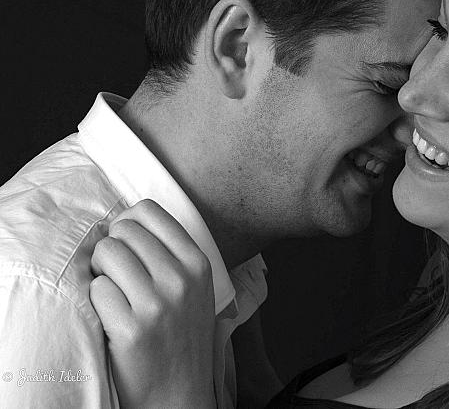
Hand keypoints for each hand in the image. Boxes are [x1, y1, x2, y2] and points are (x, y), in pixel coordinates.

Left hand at [89, 199, 215, 408]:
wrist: (178, 392)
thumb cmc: (180, 335)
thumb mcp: (195, 288)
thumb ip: (171, 252)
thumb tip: (124, 220)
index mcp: (197, 263)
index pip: (149, 211)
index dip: (126, 222)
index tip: (124, 242)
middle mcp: (181, 279)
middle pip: (123, 231)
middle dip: (110, 249)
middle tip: (115, 274)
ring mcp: (157, 304)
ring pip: (106, 254)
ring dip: (100, 272)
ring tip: (112, 292)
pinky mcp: (131, 329)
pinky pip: (97, 290)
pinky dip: (96, 302)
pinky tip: (111, 317)